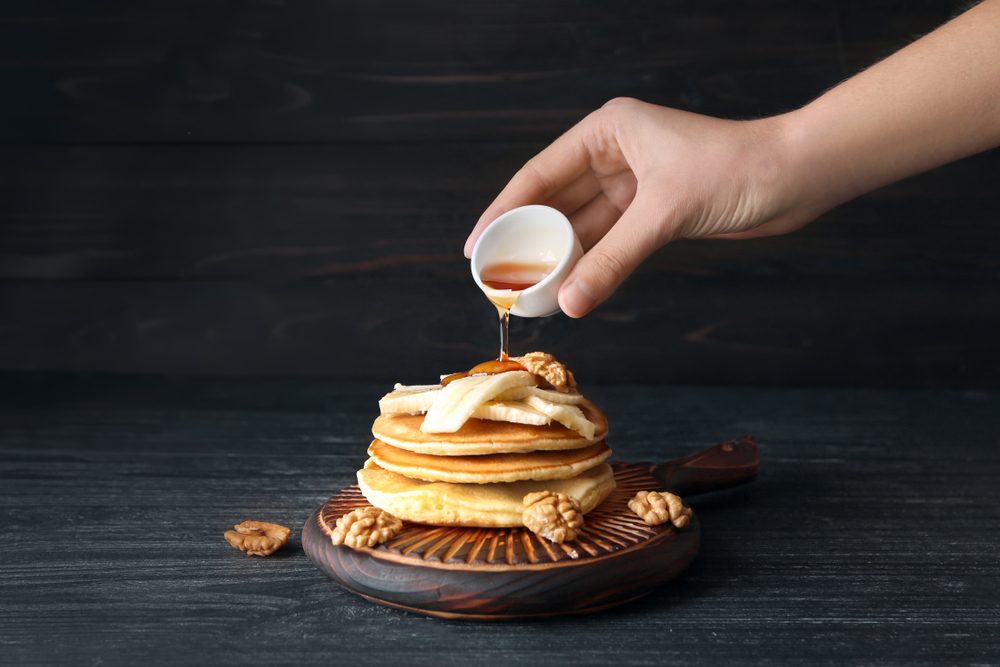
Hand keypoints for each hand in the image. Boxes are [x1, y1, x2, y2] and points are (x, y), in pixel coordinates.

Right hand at [464, 98, 813, 316]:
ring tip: (527, 290)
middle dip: (527, 240)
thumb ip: (614, 259)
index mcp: (607, 132)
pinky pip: (608, 241)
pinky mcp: (653, 210)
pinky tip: (569, 287)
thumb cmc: (736, 171)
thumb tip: (571, 303)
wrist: (795, 177)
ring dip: (558, 257)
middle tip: (497, 277)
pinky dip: (590, 264)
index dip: (503, 212)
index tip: (475, 247)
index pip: (539, 175)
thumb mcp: (664, 214)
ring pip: (581, 226)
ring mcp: (633, 184)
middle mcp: (614, 154)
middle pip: (555, 202)